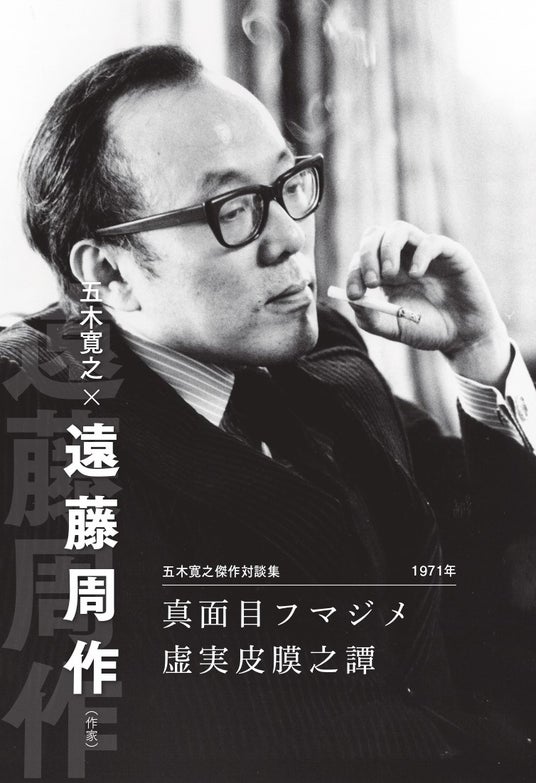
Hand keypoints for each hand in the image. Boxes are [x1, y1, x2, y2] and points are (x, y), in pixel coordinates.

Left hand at [346, 221, 510, 385]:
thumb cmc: (427, 331)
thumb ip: (370, 318)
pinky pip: (431, 241)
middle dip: (367, 255)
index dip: (354, 272)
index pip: (361, 258)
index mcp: (385, 273)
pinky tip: (417, 275)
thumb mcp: (394, 329)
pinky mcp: (449, 252)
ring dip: (388, 249)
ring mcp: (424, 253)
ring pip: (399, 229)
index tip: (354, 294)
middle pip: (375, 235)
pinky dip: (419, 255)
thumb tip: (352, 300)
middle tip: (372, 282)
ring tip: (390, 275)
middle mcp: (402, 258)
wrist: (463, 337)